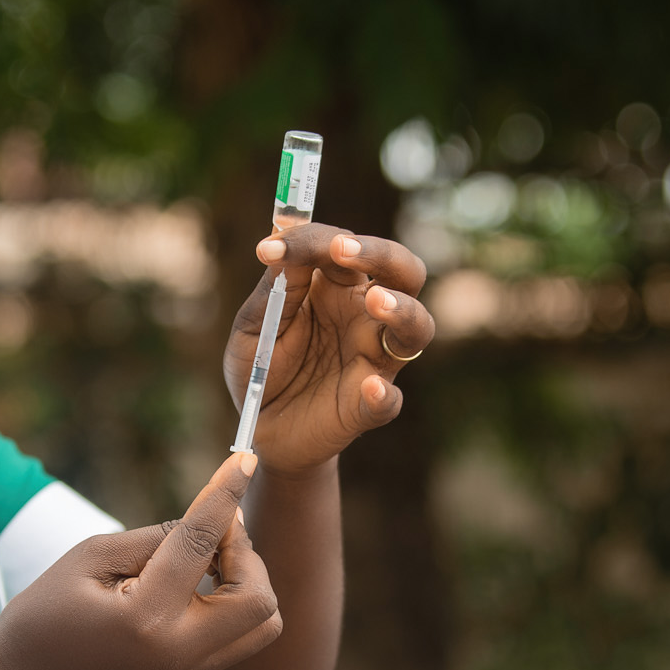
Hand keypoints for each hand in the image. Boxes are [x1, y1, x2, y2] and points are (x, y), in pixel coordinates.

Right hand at [0, 453, 283, 669]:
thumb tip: (215, 516)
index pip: (201, 544)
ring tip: (207, 554)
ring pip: (264, 618)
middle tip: (212, 526)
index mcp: (147, 618)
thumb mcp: (93, 555)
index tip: (245, 459)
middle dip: (246, 550)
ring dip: (249, 576)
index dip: (225, 495)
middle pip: (258, 596)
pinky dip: (239, 595)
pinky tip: (203, 576)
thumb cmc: (49, 609)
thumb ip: (156, 536)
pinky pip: (246, 631)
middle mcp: (181, 651)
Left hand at [223, 223, 434, 474]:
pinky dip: (384, 394)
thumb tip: (283, 253)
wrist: (259, 429)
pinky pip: (389, 400)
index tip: (270, 248)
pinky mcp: (367, 407)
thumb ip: (272, 293)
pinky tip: (369, 386)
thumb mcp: (251, 327)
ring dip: (403, 309)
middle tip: (342, 249)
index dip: (312, 240)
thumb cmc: (259, 368)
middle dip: (381, 253)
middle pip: (403, 272)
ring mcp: (373, 361)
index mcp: (336, 289)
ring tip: (375, 300)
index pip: (344, 247)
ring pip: (417, 327)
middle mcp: (365, 318)